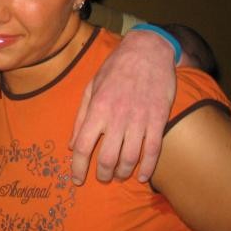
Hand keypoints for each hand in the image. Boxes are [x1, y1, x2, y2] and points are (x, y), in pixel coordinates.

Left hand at [69, 29, 175, 184]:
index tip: (77, 179)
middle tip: (102, 177)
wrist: (148, 51)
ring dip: (123, 173)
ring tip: (118, 176)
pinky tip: (142, 176)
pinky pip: (153, 150)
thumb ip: (81, 117)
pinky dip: (148, 168)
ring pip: (130, 158)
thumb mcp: (91, 88)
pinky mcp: (159, 119)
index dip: (78, 167)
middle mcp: (117, 117)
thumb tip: (71, 144)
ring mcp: (140, 119)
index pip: (82, 146)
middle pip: (107, 158)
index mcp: (97, 109)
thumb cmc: (115, 68)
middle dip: (103, 174)